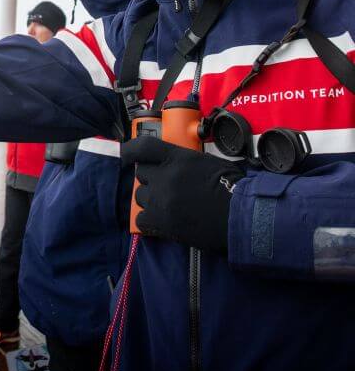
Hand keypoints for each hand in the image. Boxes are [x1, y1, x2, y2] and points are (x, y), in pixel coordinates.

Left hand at [122, 136, 244, 253]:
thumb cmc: (235, 189)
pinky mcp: (161, 221)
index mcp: (179, 157)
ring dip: (151, 201)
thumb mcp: (208, 163)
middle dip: (151, 180)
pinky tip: (163, 223)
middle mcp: (166, 175)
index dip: (130, 150)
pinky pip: (141, 219)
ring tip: (170, 207)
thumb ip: (184, 161)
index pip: (143, 147)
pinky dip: (150, 222)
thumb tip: (171, 165)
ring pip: (141, 197)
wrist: (245, 218)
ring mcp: (161, 198)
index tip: (125, 155)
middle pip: (142, 174)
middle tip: (167, 188)